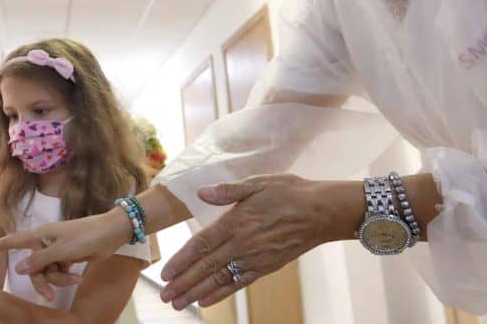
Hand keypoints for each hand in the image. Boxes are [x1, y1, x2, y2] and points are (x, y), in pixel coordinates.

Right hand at [0, 210, 129, 283]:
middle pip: (33, 268)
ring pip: (47, 272)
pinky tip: (77, 275)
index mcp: (40, 236)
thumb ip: (38, 261)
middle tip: (49, 296)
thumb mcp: (61, 251)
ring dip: (59, 279)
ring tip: (74, 278)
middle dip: (41, 282)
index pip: (14, 241)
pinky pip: (58, 272)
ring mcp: (56, 251)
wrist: (110, 234)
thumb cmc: (85, 236)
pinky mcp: (66, 257)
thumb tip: (18, 268)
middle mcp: (45, 243)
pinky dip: (66, 276)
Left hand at [159, 175, 358, 309]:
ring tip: (178, 303)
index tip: (165, 273)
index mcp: (236, 221)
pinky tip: (206, 300)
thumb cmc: (290, 192)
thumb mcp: (258, 182)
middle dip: (184, 282)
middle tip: (164, 296)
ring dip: (197, 292)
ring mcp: (255, 258)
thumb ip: (227, 191)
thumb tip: (201, 192)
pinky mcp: (267, 267)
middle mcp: (243, 243)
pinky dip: (221, 293)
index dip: (182, 260)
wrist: (322, 212)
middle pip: (206, 267)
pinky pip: (239, 283)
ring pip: (220, 279)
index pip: (202, 244)